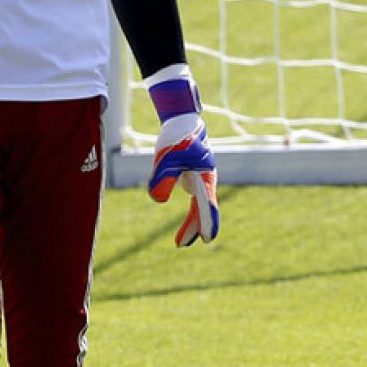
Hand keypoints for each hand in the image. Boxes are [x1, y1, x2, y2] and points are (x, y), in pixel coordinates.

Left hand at [147, 73, 218, 246]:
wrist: (182, 122)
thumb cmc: (176, 137)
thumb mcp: (165, 158)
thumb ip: (162, 179)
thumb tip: (160, 200)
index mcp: (204, 175)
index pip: (206, 203)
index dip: (206, 221)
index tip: (207, 239)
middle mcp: (206, 180)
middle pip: (202, 208)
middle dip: (194, 227)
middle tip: (180, 245)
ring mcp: (201, 180)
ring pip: (199, 207)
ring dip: (192, 223)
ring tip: (180, 242)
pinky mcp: (193, 179)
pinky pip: (195, 202)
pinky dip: (191, 214)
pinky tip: (187, 225)